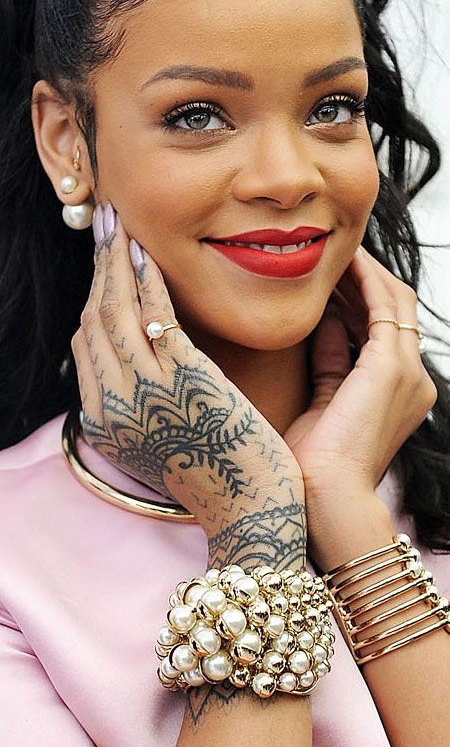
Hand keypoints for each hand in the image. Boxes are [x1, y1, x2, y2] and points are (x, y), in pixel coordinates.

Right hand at [70, 203, 305, 564]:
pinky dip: (149, 278)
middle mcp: (112, 407)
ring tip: (123, 228)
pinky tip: (151, 255)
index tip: (107, 268)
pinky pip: (154, 314)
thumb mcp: (166, 442)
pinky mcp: (179, 377)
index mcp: (103, 426)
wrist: (252, 511)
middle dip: (98, 270)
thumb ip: (145, 405)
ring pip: (116, 310)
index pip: (85, 347)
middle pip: (93, 322)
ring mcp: (142, 392)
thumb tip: (144, 360)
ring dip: (118, 262)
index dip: (95, 300)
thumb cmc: (222, 478)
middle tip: (106, 229)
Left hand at [283, 245, 436, 510]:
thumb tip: (326, 324)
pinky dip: (366, 280)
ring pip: (394, 302)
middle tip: (334, 255)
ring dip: (367, 273)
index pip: (384, 332)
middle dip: (365, 280)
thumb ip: (331, 363)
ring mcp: (408, 372)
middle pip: (395, 311)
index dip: (359, 300)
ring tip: (338, 249)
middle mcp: (414, 380)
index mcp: (400, 394)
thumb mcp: (324, 403)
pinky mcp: (391, 366)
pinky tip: (345, 262)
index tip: (332, 279)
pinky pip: (384, 306)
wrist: (326, 496)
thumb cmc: (315, 465)